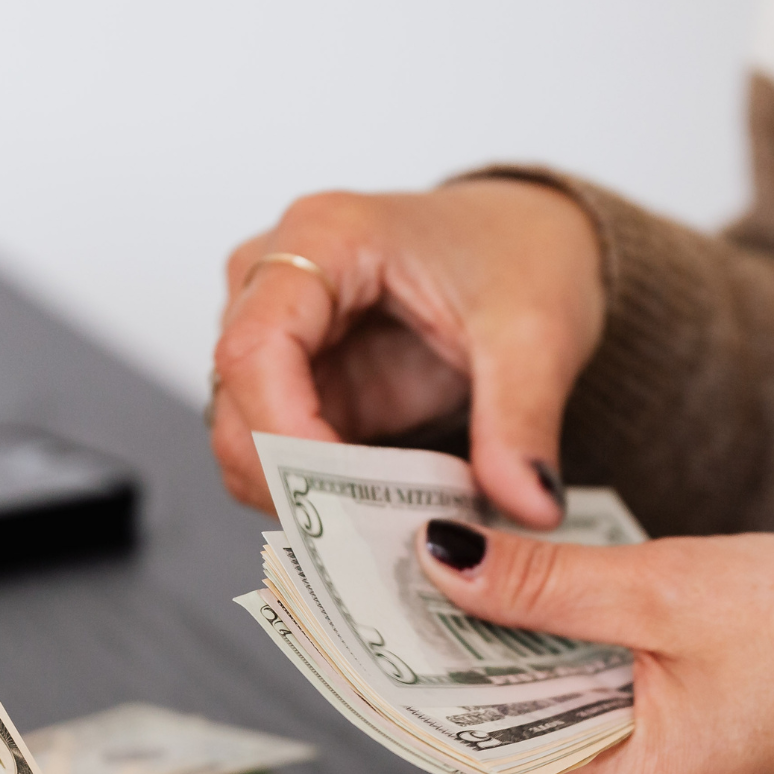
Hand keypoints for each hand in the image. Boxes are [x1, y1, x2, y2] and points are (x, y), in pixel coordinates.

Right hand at [209, 179, 604, 527]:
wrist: (535, 242)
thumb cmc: (521, 251)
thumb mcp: (538, 333)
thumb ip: (523, 420)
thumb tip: (529, 504)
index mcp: (324, 237)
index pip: (255, 348)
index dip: (284, 435)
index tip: (343, 497)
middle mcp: (278, 282)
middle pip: (236, 404)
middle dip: (294, 484)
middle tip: (375, 537)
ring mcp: (281, 337)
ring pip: (246, 442)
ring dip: (305, 498)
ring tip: (389, 527)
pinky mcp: (301, 386)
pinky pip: (281, 459)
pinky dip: (322, 498)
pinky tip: (381, 514)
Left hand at [416, 522, 773, 773]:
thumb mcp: (674, 589)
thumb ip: (545, 583)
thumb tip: (447, 563)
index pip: (467, 738)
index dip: (411, 662)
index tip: (361, 600)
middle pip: (493, 736)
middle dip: (451, 649)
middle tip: (402, 562)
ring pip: (535, 726)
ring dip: (503, 654)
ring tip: (463, 568)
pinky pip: (583, 723)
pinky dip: (556, 667)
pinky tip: (539, 604)